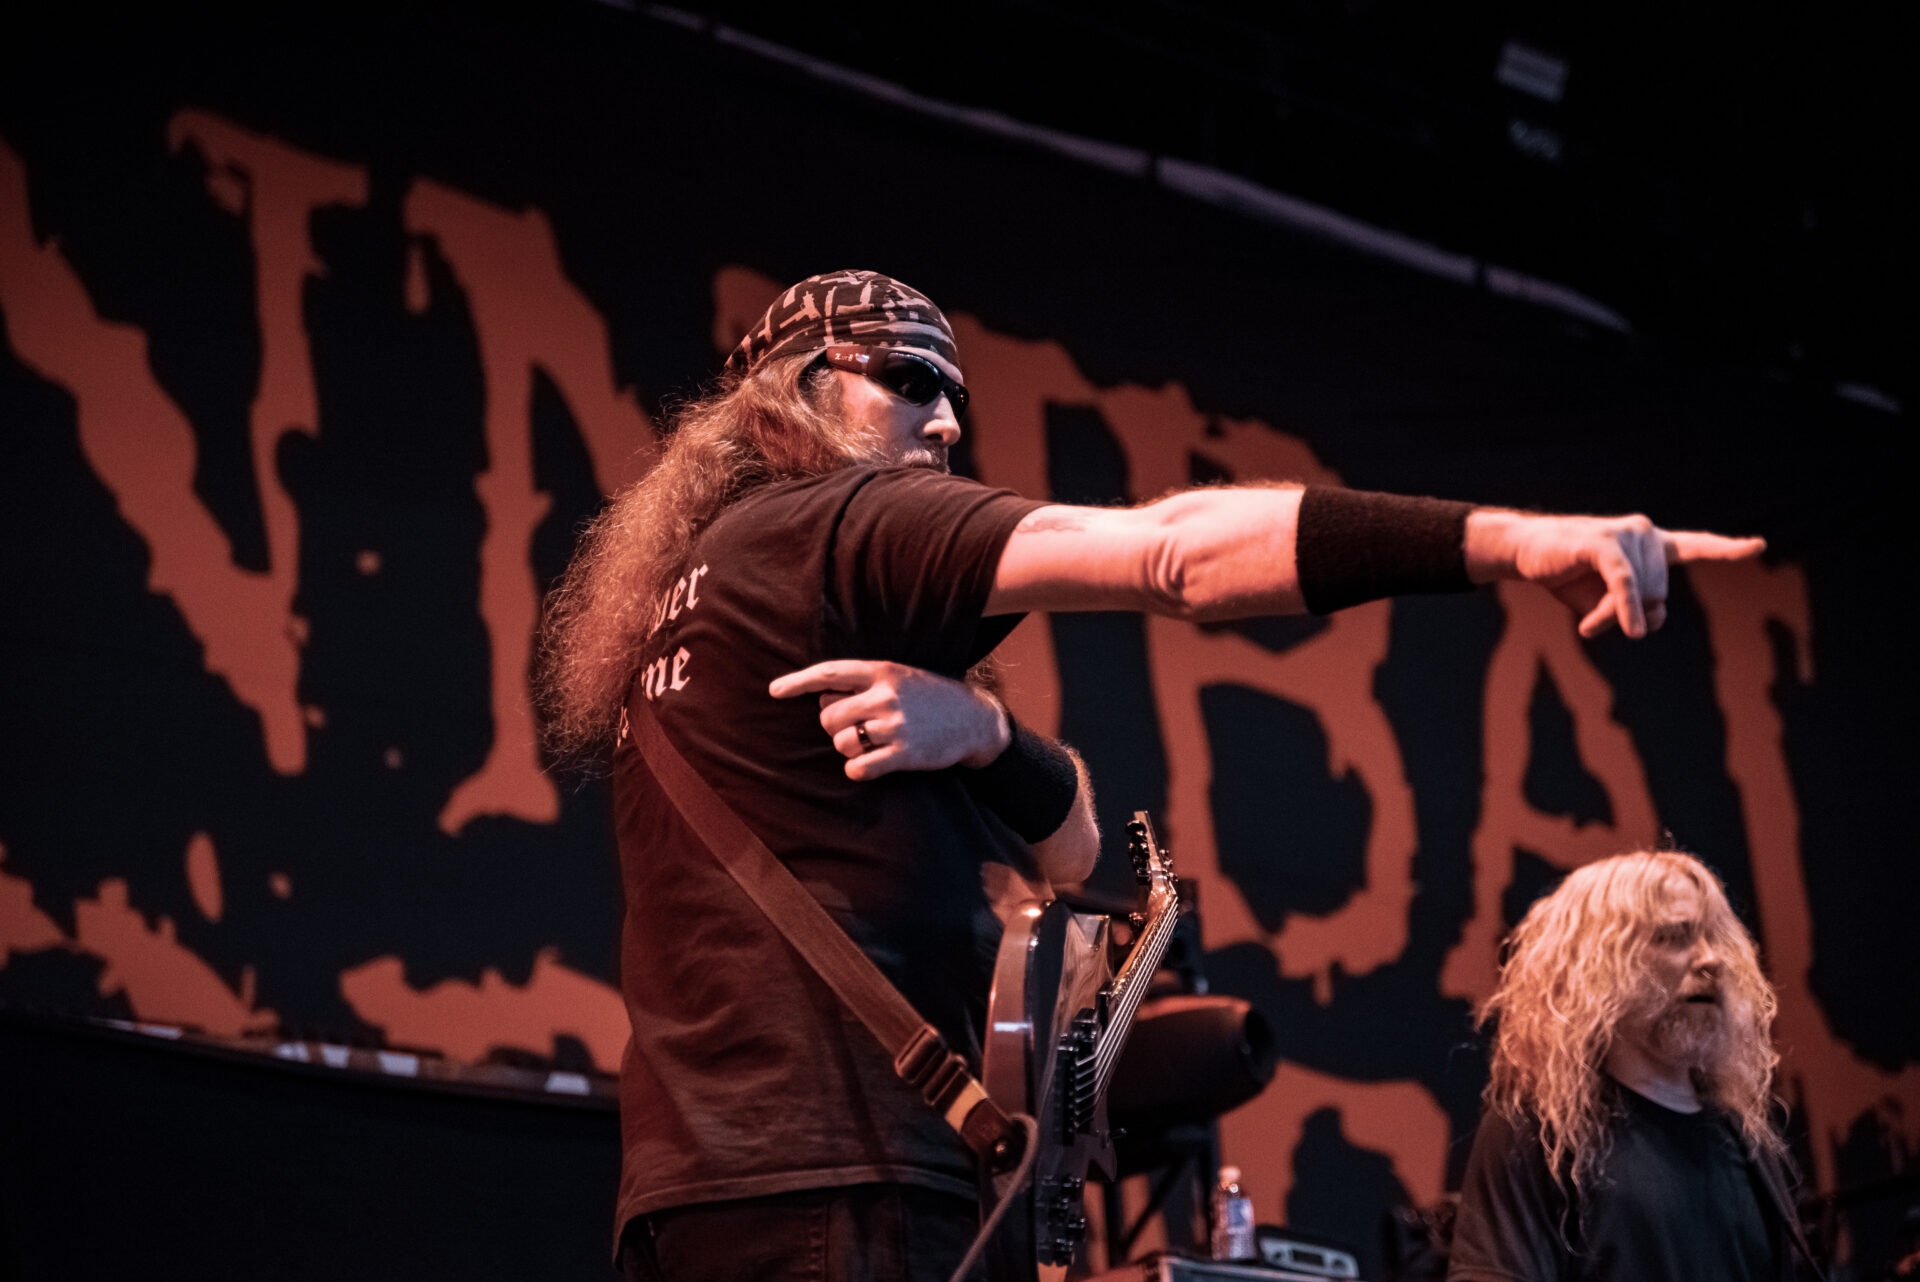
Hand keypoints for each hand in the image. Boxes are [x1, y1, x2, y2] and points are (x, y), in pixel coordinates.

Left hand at [768, 660, 1011, 780]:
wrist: (974, 719)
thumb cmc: (929, 696)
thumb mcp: (899, 676)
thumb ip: (864, 683)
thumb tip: (821, 697)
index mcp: (882, 671)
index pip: (829, 674)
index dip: (798, 682)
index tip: (774, 690)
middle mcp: (885, 696)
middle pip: (828, 715)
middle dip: (833, 725)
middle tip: (855, 726)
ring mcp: (895, 726)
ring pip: (841, 742)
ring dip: (847, 747)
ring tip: (869, 743)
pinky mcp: (904, 754)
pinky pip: (858, 768)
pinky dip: (857, 769)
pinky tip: (871, 763)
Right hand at [1467, 511, 1765, 637]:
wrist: (1527, 552)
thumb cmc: (1570, 574)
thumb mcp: (1605, 602)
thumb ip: (1634, 609)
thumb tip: (1645, 620)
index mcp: (1652, 545)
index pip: (1696, 546)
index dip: (1727, 549)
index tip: (1757, 546)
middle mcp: (1647, 534)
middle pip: (1659, 596)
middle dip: (1631, 615)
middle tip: (1594, 617)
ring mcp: (1627, 535)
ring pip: (1641, 596)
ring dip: (1613, 616)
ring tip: (1584, 614)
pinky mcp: (1604, 543)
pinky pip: (1624, 583)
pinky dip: (1625, 608)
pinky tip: (1630, 630)